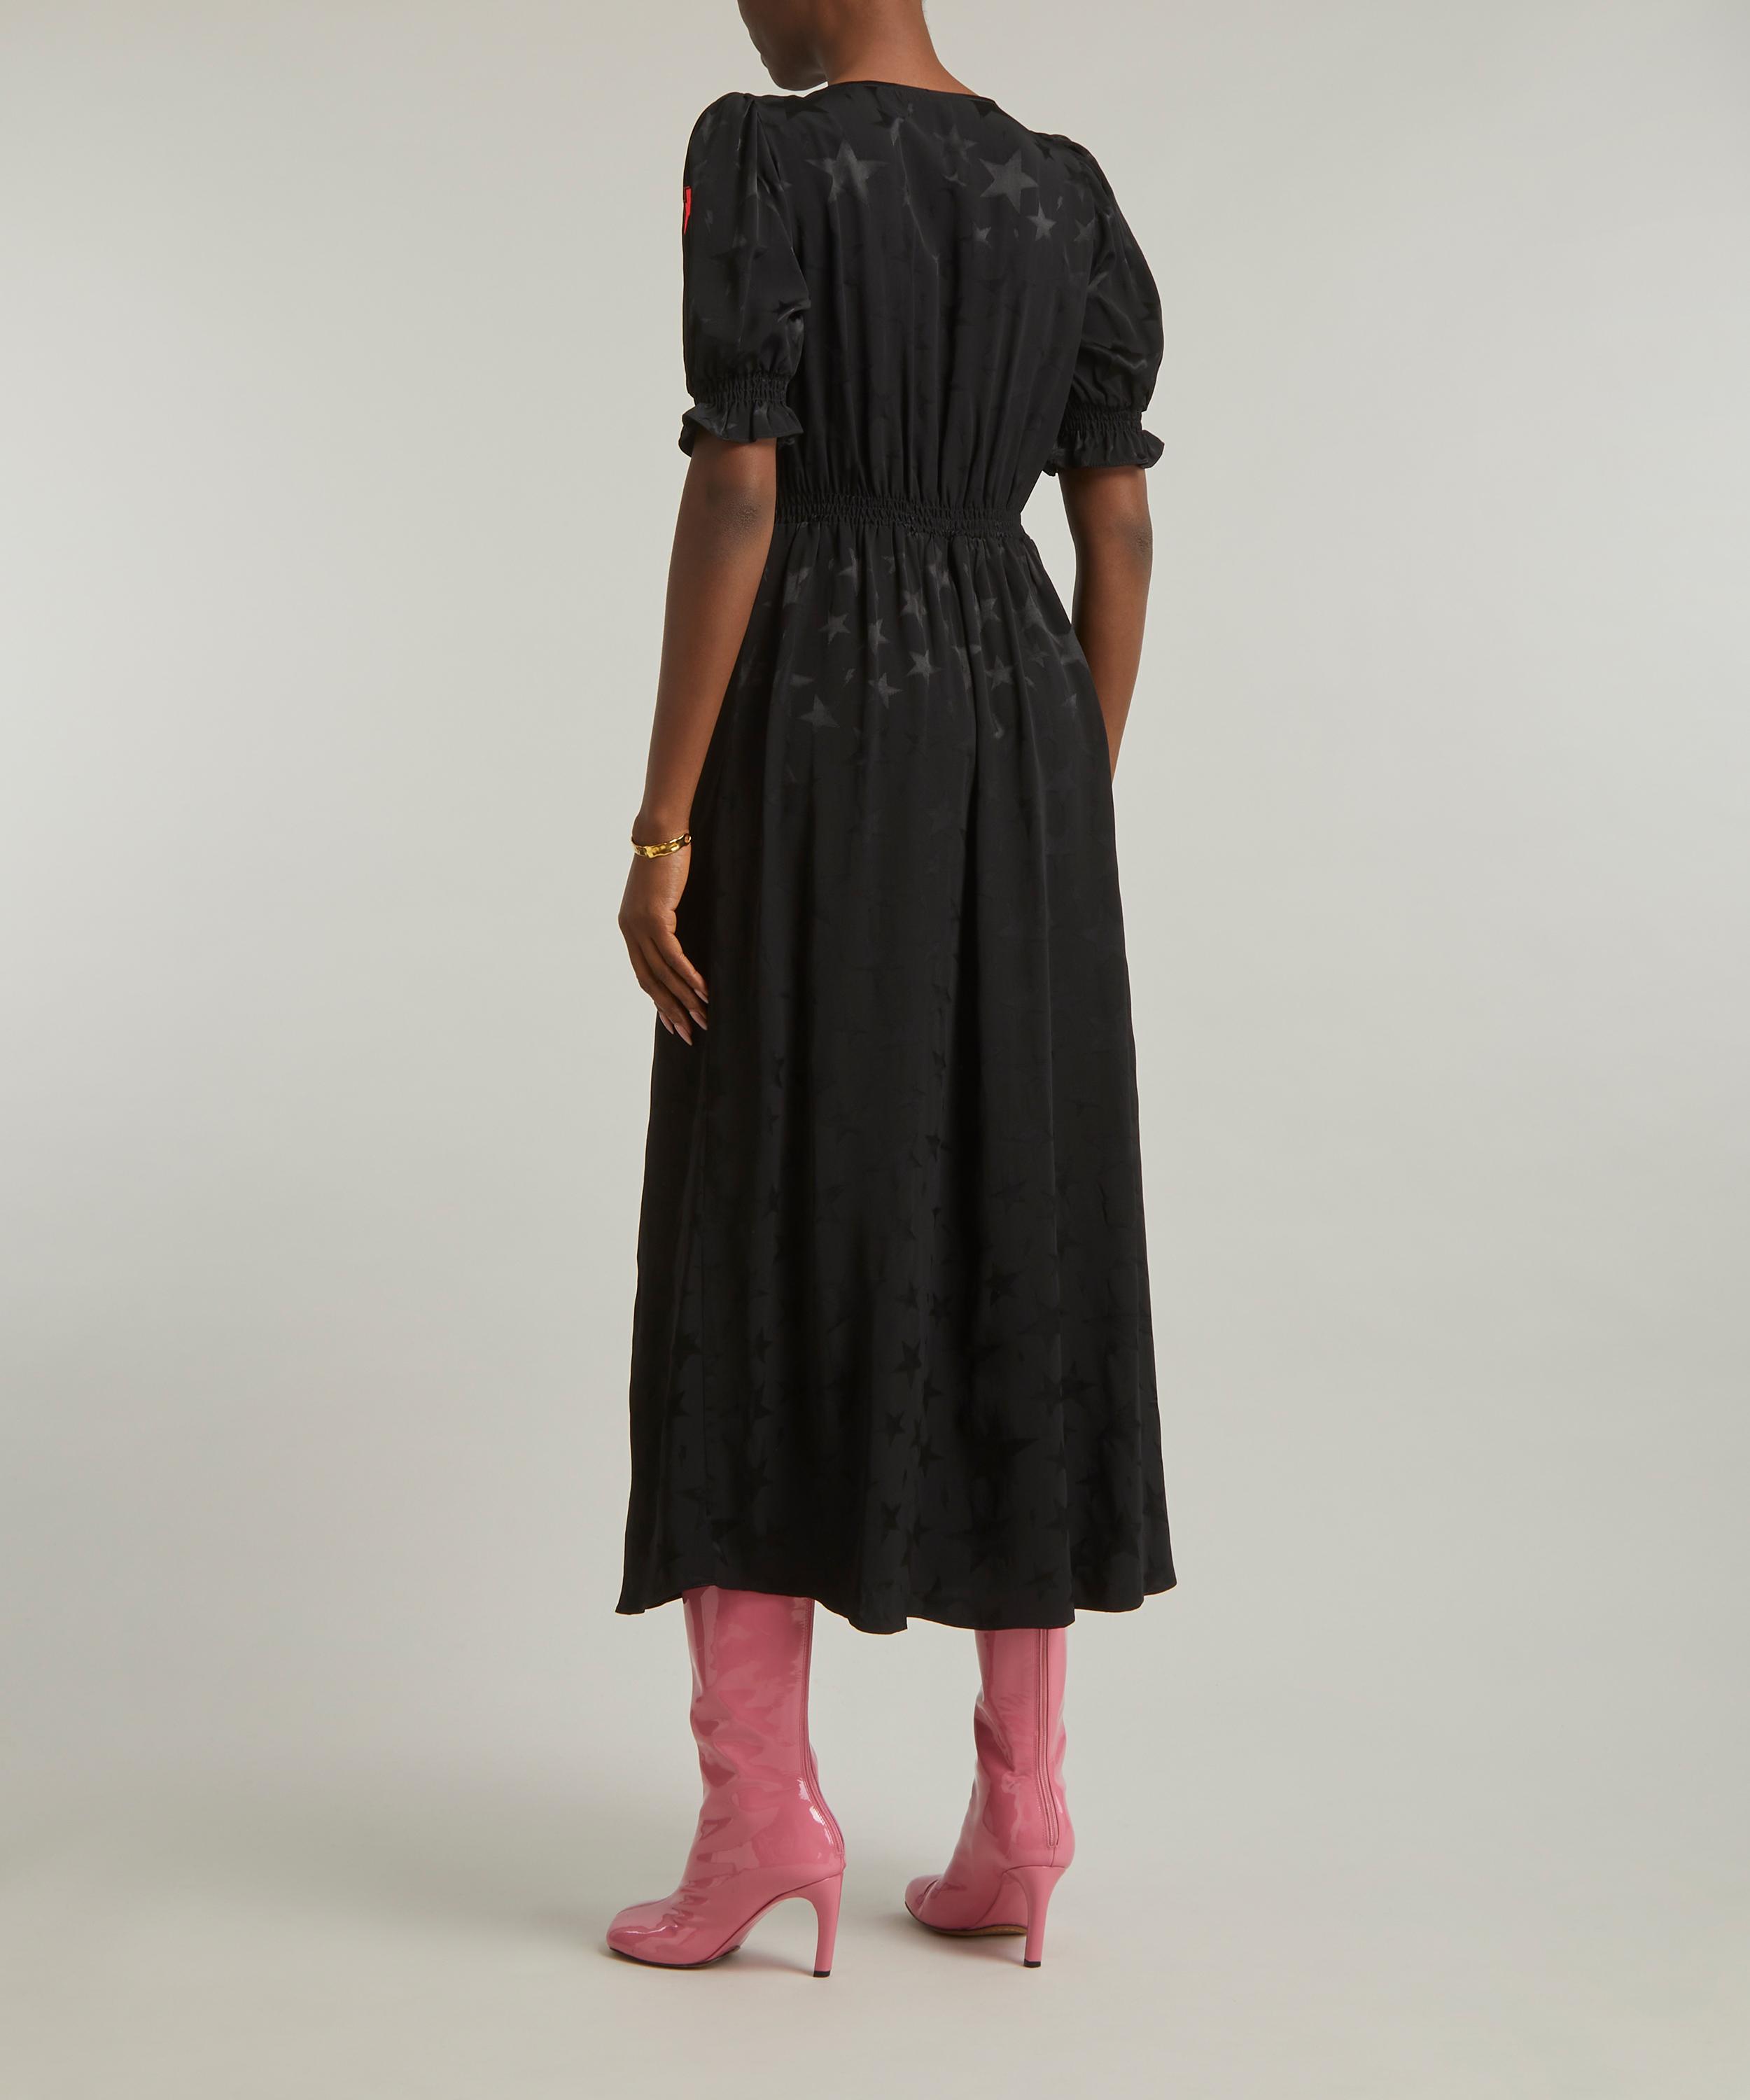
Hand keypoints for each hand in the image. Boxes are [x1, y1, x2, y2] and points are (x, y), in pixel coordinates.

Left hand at [618, 846, 708, 1043]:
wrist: (660, 834)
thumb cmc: (666, 862)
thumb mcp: (662, 898)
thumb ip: (665, 921)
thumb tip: (679, 940)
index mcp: (629, 930)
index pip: (644, 975)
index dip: (660, 1002)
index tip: (675, 1022)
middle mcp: (630, 932)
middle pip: (651, 982)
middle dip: (671, 1010)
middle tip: (690, 1033)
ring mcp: (640, 926)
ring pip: (663, 973)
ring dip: (685, 999)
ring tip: (703, 1018)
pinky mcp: (655, 918)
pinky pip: (674, 956)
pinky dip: (689, 976)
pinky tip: (703, 991)